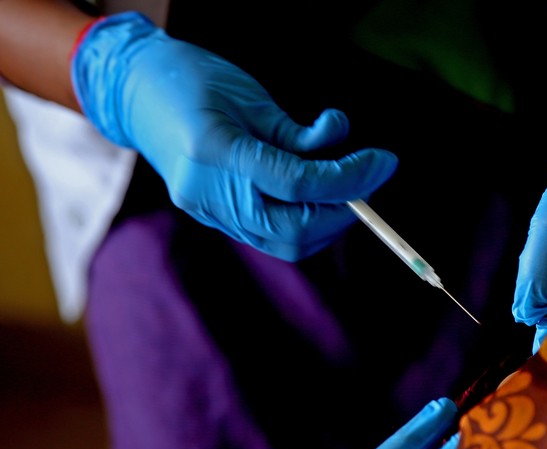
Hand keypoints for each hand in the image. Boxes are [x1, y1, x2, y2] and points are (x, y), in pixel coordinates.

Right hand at [71, 12, 397, 260]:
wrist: (135, 92)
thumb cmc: (195, 79)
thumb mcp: (253, 97)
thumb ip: (299, 132)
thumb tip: (347, 148)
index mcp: (215, 149)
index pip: (297, 183)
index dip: (349, 178)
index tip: (384, 163)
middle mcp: (207, 191)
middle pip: (294, 230)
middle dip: (343, 212)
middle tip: (368, 185)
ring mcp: (206, 211)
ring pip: (285, 243)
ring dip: (328, 224)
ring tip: (346, 190)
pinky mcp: (211, 218)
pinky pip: (269, 237)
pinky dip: (304, 223)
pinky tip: (317, 197)